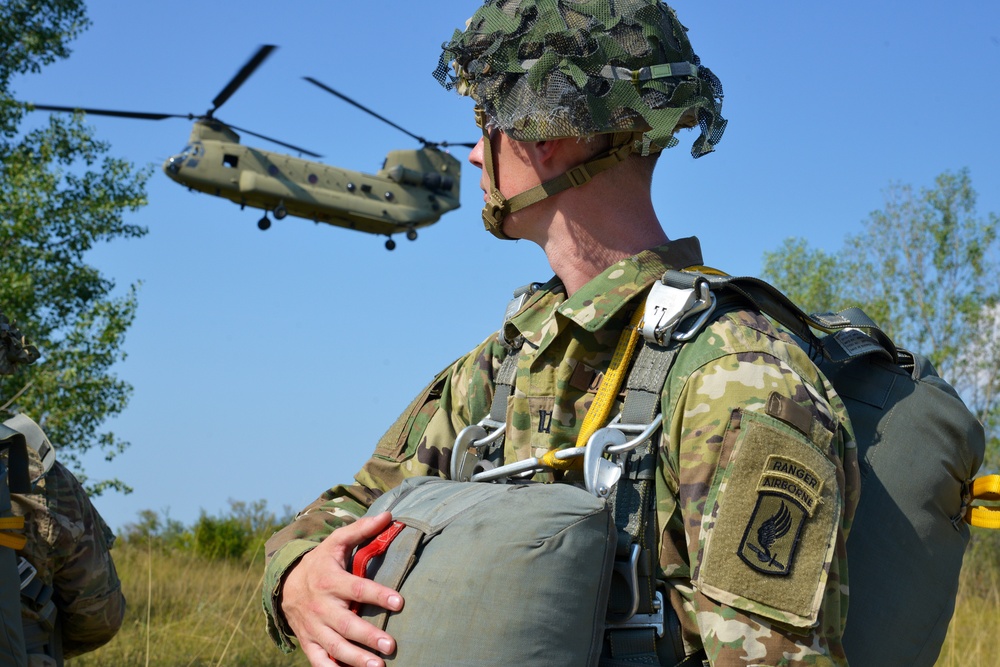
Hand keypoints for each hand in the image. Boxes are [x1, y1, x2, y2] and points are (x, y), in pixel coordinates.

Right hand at [280, 511, 403, 666]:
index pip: (357, 588)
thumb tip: (389, 515)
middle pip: (346, 623)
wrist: (286, 584)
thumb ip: (361, 530)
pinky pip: (319, 661)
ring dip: (356, 659)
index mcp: (330, 580)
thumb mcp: (336, 542)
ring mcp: (313, 626)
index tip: (399, 602)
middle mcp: (320, 605)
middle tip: (391, 645)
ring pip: (334, 646)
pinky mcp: (309, 642)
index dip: (378, 595)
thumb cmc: (321, 561)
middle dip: (368, 635)